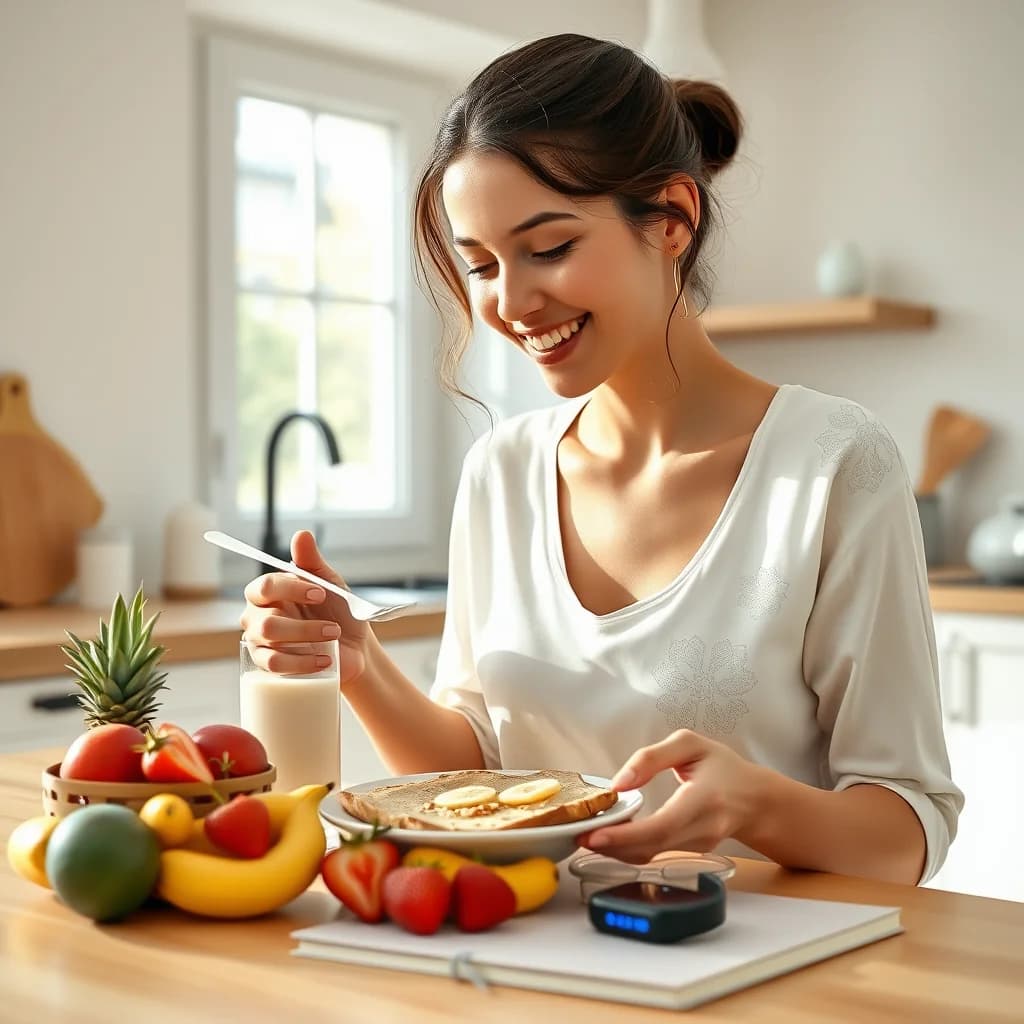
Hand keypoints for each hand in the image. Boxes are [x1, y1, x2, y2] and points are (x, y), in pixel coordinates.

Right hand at [239, 530, 371, 685]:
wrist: (354, 647)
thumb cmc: (338, 611)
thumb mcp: (330, 584)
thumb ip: (313, 562)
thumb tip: (301, 534)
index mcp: (269, 591)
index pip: (266, 586)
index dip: (292, 589)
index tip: (321, 593)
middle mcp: (257, 615)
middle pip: (265, 619)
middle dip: (304, 625)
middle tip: (333, 627)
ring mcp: (259, 642)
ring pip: (269, 641)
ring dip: (306, 640)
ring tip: (332, 639)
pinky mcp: (268, 666)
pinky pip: (274, 664)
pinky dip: (302, 662)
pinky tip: (324, 660)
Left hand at [576, 729, 761, 863]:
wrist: (756, 800)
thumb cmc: (724, 769)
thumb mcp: (691, 745)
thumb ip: (651, 758)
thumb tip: (619, 783)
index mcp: (705, 799)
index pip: (662, 826)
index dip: (626, 836)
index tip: (595, 836)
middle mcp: (703, 830)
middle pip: (651, 847)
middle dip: (611, 846)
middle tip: (579, 836)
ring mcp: (698, 846)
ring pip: (650, 855)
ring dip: (616, 849)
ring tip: (588, 834)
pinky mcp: (691, 853)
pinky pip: (655, 854)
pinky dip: (629, 849)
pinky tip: (610, 837)